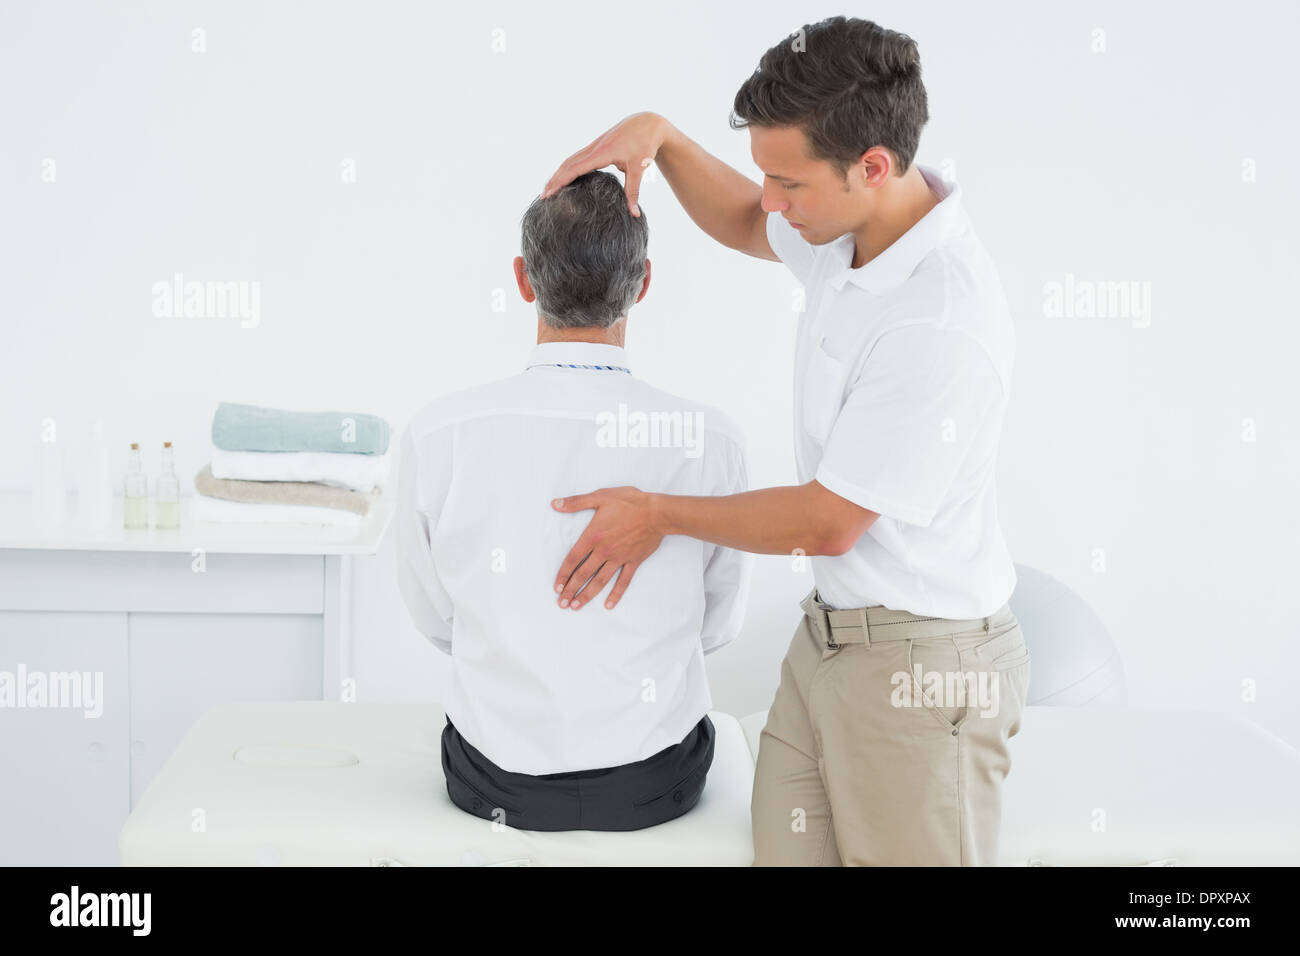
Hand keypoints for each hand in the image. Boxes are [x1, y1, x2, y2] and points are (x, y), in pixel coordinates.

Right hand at [540, 112, 668, 217]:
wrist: (648, 123)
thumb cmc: (645, 144)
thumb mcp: (639, 168)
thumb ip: (633, 192)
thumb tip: (634, 214)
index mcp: (602, 153)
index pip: (575, 169)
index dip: (560, 181)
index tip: (549, 193)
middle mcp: (594, 148)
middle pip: (567, 164)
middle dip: (554, 179)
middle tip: (543, 196)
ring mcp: (594, 146)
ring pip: (570, 160)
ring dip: (559, 173)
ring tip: (549, 188)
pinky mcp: (596, 146)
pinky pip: (577, 157)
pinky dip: (568, 168)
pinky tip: (564, 177)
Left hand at [551, 486, 664, 609]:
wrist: (657, 512)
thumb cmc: (629, 502)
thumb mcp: (600, 496)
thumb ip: (576, 502)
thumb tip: (555, 504)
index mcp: (593, 536)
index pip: (573, 559)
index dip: (563, 574)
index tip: (556, 586)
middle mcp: (604, 551)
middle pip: (583, 574)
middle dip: (571, 590)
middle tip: (561, 603)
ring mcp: (619, 558)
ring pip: (599, 581)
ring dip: (587, 595)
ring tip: (576, 606)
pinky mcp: (633, 562)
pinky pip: (623, 581)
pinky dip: (616, 594)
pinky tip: (608, 605)